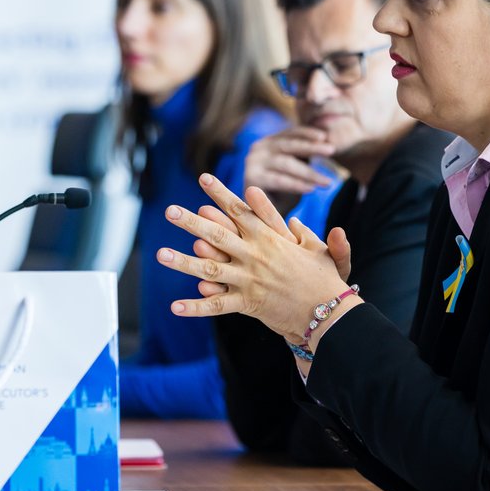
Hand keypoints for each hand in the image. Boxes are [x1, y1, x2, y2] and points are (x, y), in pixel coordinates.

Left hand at [157, 174, 351, 344]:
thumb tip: (293, 221)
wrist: (329, 312)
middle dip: (192, 222)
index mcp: (270, 238)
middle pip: (218, 235)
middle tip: (170, 211)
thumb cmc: (325, 278)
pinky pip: (218, 305)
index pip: (240, 211)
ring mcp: (249, 280)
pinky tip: (174, 307)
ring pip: (210, 269)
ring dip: (183, 262)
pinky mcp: (248, 303)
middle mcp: (255, 255)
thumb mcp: (317, 249)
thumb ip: (303, 233)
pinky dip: (196, 307)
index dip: (221, 194)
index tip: (203, 178)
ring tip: (160, 254)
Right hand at [243, 128, 335, 213]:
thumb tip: (326, 140)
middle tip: (332, 149)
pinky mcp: (251, 179)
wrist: (265, 217)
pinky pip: (279, 181)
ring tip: (327, 181)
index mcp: (268, 142)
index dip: (307, 133)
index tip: (325, 136)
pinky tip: (312, 189)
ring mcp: (252, 163)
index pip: (290, 133)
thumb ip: (304, 155)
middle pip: (289, 145)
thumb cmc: (285, 192)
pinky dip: (297, 185)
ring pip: (286, 164)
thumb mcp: (296, 168)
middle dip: (311, 147)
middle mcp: (257, 149)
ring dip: (309, 172)